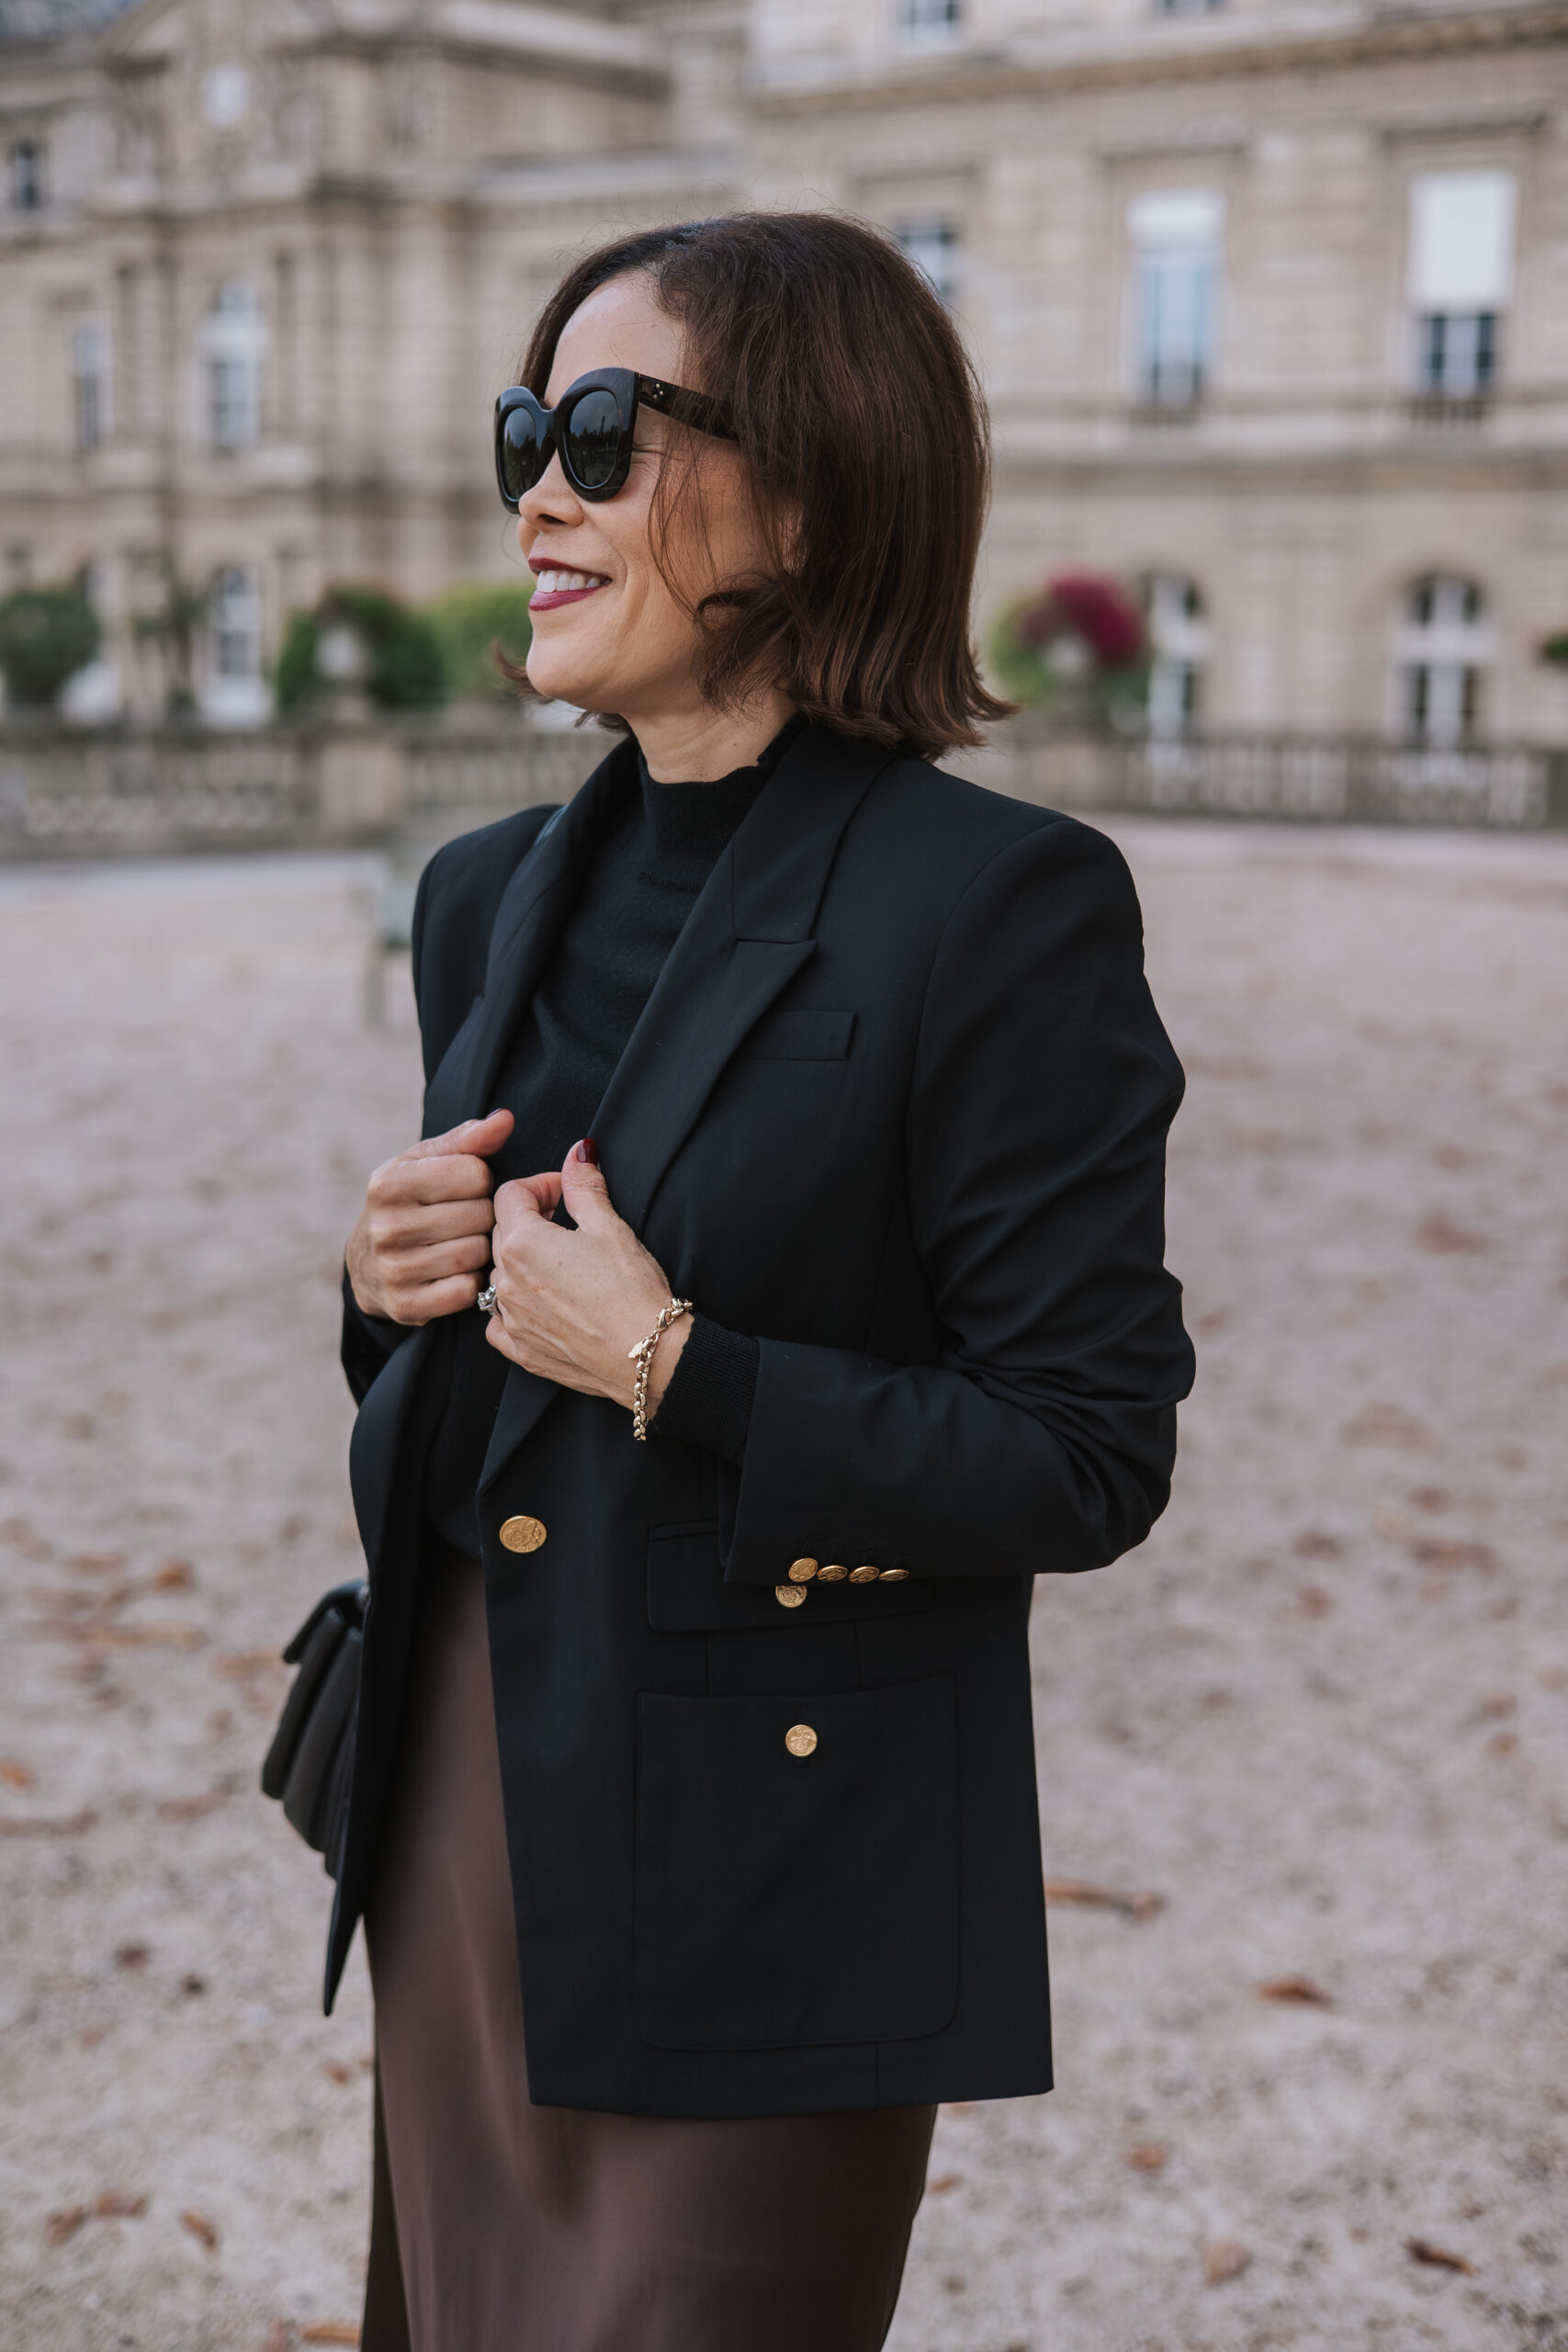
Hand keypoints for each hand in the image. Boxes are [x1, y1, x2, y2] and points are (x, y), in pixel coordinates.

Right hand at [346, 1109, 513, 1325]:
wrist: (366, 1264)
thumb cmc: (408, 1202)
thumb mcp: (426, 1163)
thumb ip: (468, 1140)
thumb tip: (506, 1118)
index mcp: (389, 1183)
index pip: (475, 1174)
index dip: (480, 1182)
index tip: (464, 1190)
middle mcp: (386, 1226)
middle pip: (480, 1215)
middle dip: (482, 1216)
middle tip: (465, 1220)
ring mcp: (394, 1269)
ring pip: (478, 1253)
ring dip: (480, 1249)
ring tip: (461, 1243)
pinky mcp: (406, 1305)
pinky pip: (467, 1291)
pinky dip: (469, 1282)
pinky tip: (455, 1272)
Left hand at [484, 1141, 689, 1412]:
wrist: (648, 1356)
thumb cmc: (633, 1291)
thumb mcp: (611, 1227)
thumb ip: (584, 1186)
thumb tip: (579, 1153)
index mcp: (522, 1243)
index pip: (510, 1194)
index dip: (540, 1185)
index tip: (564, 1191)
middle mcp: (505, 1281)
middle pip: (501, 1232)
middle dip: (530, 1219)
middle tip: (566, 1222)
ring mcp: (510, 1319)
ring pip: (500, 1275)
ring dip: (522, 1262)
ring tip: (561, 1264)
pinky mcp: (521, 1351)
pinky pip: (499, 1322)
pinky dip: (515, 1308)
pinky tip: (542, 1304)